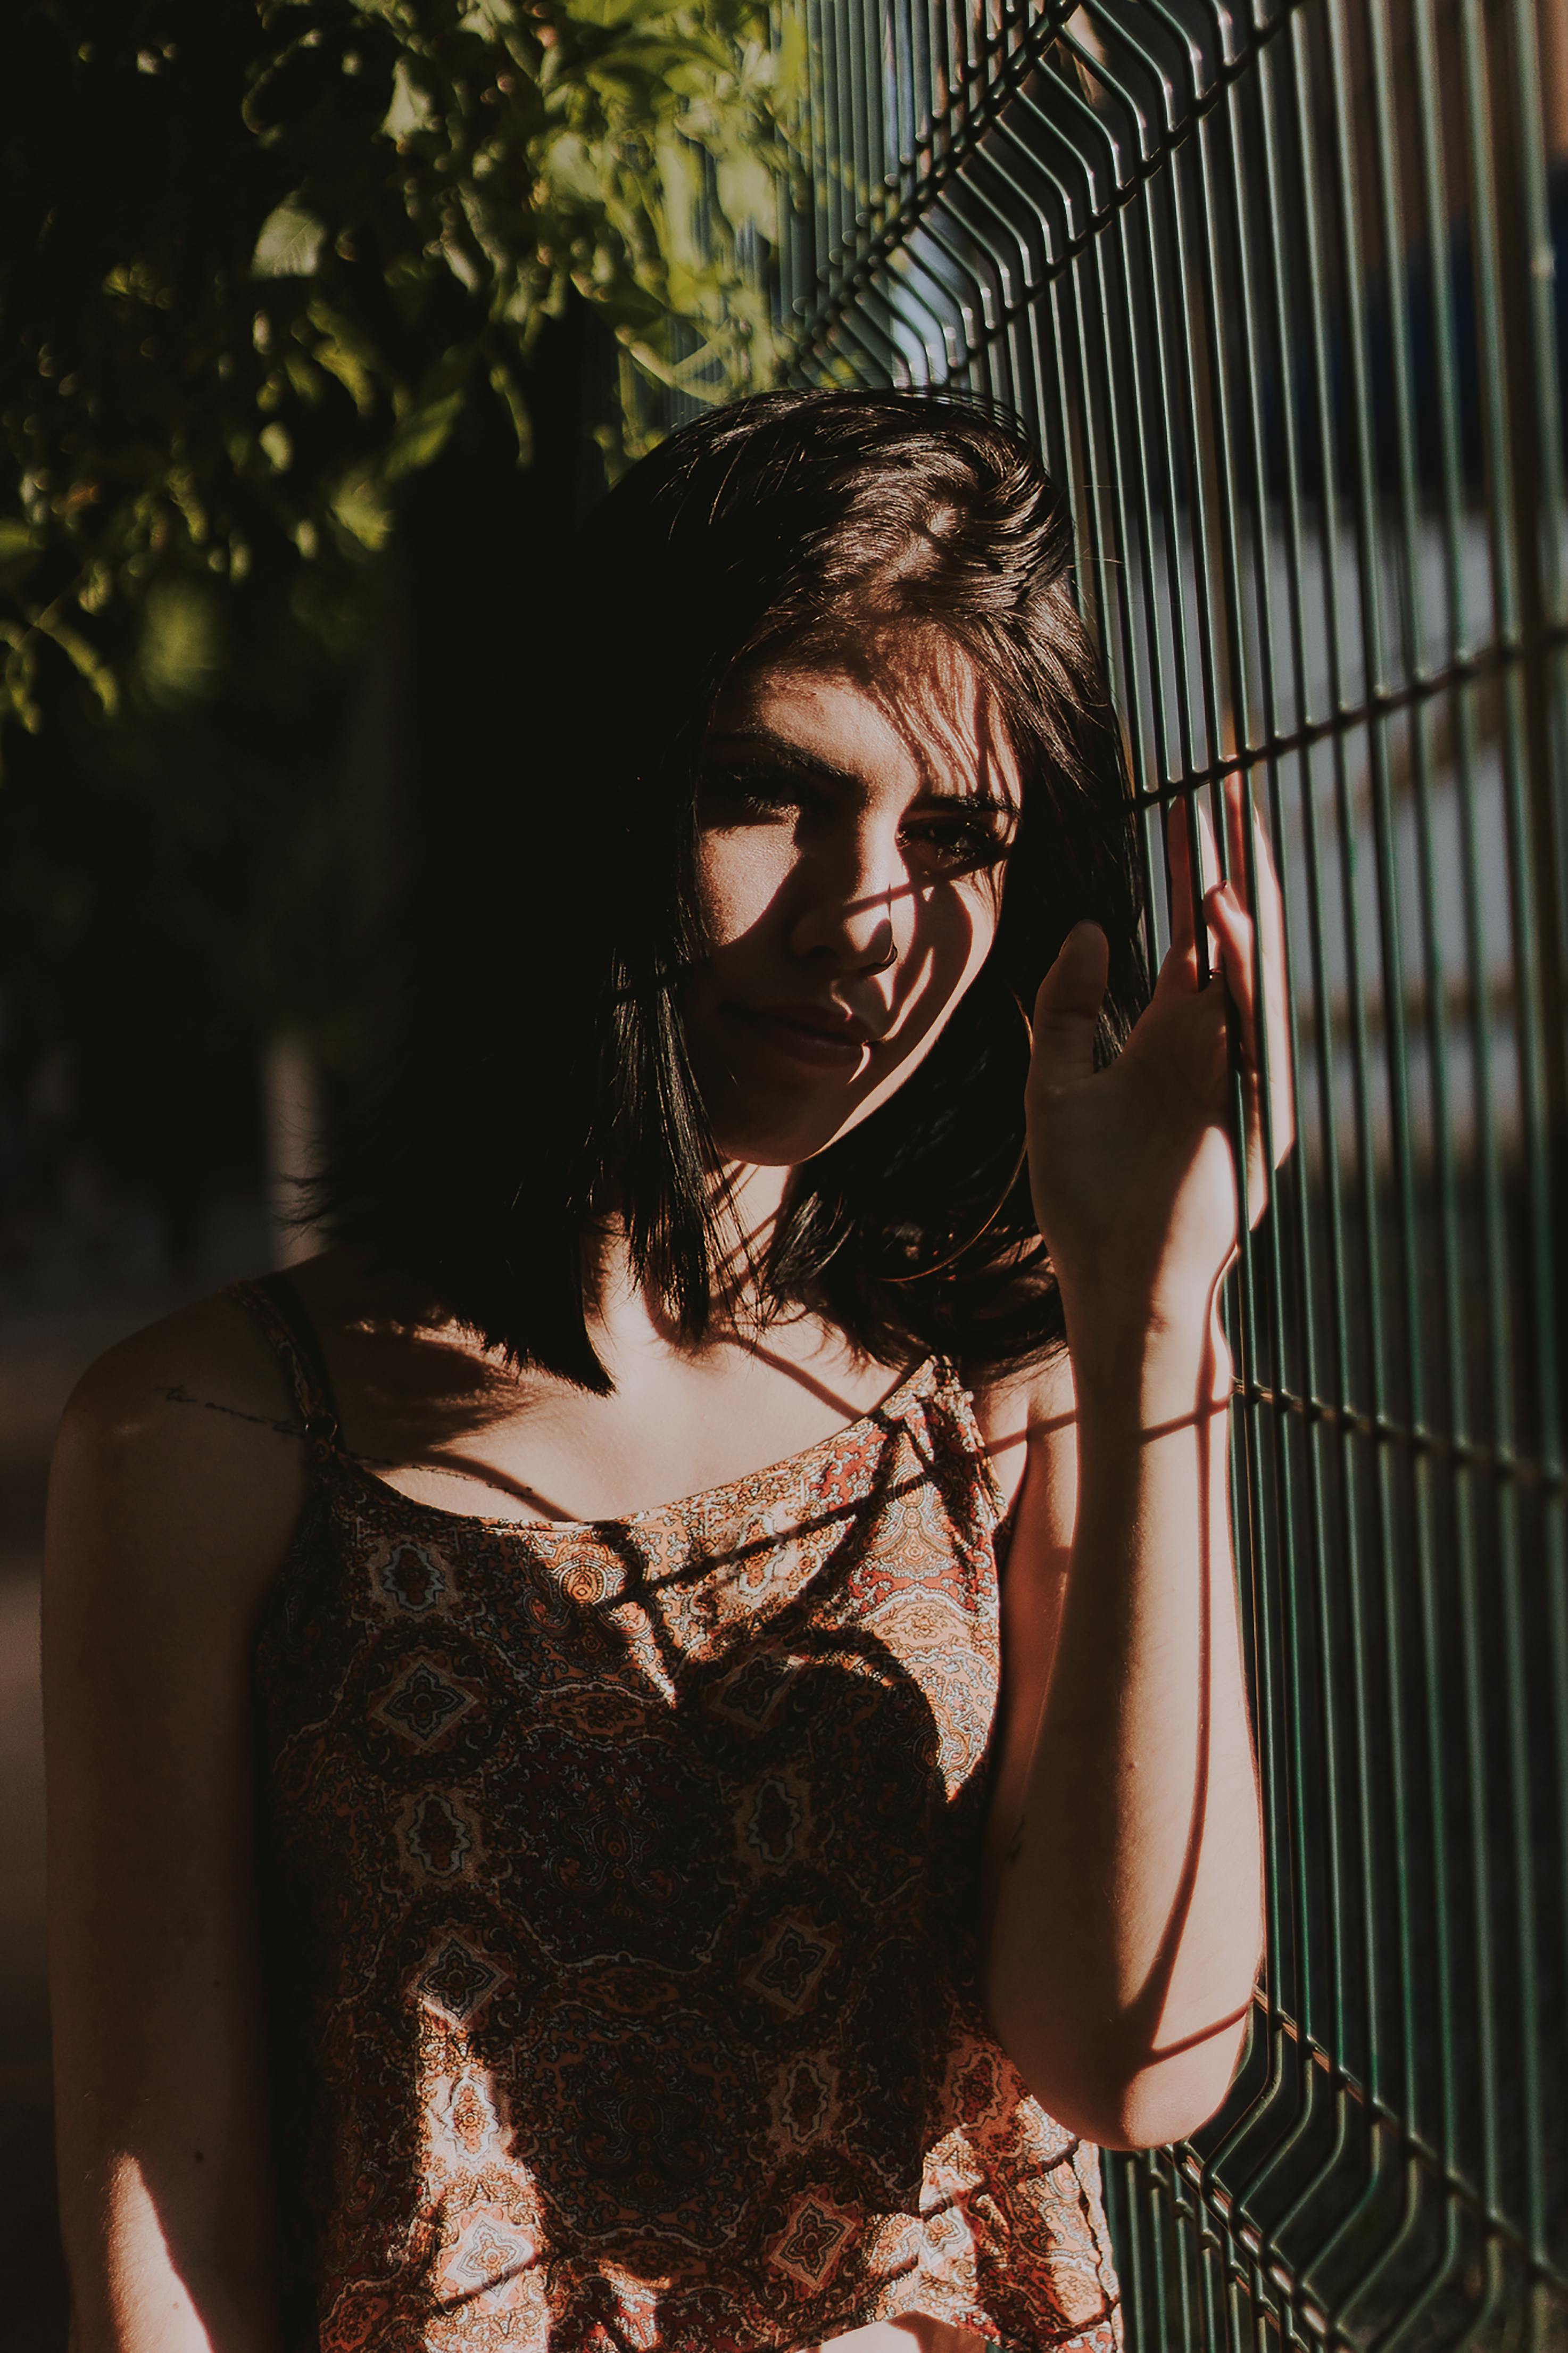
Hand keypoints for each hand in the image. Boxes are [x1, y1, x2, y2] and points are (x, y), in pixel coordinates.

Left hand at [1024, 774, 1293, 1346]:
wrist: (1113, 1279)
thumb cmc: (1083, 1198)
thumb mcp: (1056, 1086)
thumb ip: (1069, 1009)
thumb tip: (1086, 929)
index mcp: (1169, 1040)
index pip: (1189, 939)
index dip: (1188, 876)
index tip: (1187, 811)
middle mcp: (1211, 1050)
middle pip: (1229, 942)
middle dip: (1230, 871)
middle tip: (1228, 796)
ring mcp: (1237, 1079)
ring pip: (1249, 977)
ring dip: (1242, 913)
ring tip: (1225, 849)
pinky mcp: (1251, 1115)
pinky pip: (1254, 1032)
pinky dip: (1242, 979)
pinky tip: (1225, 929)